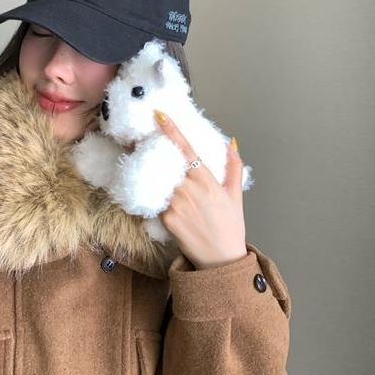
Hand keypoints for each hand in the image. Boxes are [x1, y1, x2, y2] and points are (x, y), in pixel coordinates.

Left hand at [153, 111, 247, 268]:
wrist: (221, 259)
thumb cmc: (230, 226)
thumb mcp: (235, 194)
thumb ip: (233, 166)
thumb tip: (231, 142)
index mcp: (206, 180)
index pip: (185, 149)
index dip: (171, 130)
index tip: (159, 115)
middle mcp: (189, 189)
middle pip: (165, 163)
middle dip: (153, 153)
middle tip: (139, 142)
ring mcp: (176, 204)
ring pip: (158, 182)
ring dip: (153, 176)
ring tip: (145, 172)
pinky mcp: (166, 218)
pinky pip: (156, 202)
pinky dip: (156, 199)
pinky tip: (157, 200)